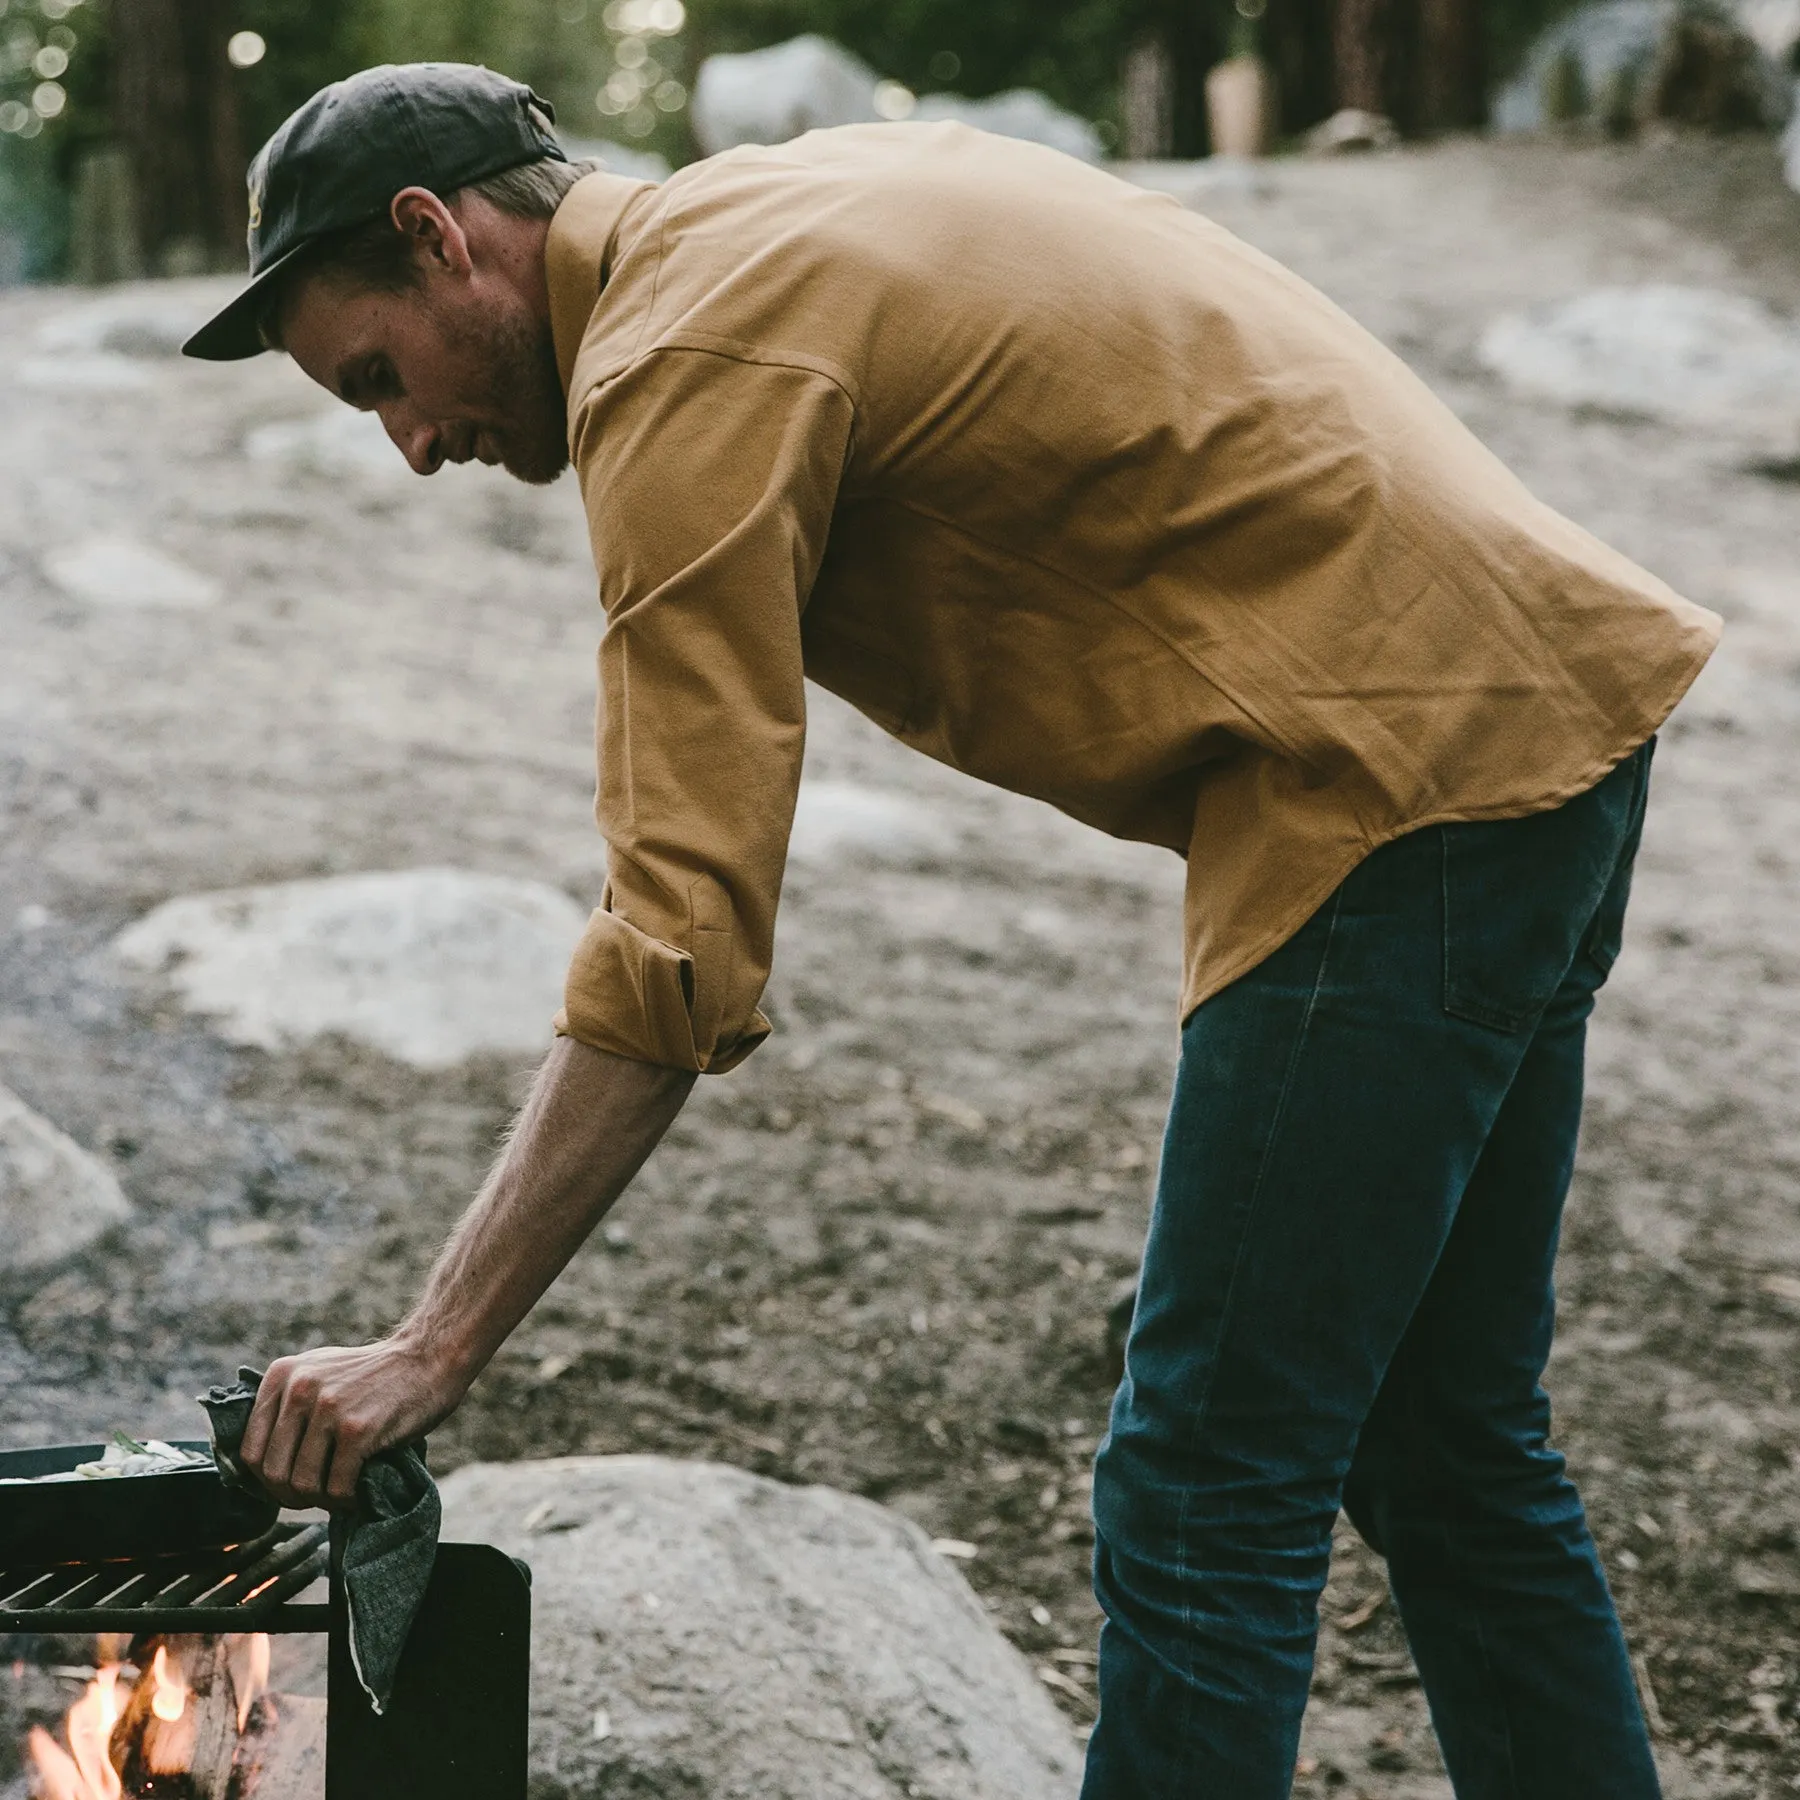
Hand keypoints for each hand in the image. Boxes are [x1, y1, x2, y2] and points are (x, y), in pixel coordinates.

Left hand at [239, 1337, 461, 1508]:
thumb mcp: (320, 1372)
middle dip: (293, 1496)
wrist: (430, 1357)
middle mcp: (299, 1388)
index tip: (292, 1485)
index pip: (250, 1450)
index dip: (268, 1479)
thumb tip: (260, 1466)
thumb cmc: (375, 1376)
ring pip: (303, 1484)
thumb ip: (288, 1405)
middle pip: (273, 1473)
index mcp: (282, 1375)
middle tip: (319, 1495)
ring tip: (342, 1493)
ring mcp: (328, 1408)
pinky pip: (337, 1487)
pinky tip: (360, 1491)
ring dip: (323, 1500)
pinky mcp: (357, 1429)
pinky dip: (347, 1500)